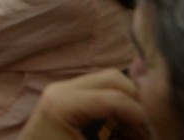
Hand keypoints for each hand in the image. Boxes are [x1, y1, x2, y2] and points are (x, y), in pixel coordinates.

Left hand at [19, 69, 147, 139]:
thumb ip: (122, 139)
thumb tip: (149, 131)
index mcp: (62, 103)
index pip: (114, 98)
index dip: (140, 116)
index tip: (151, 136)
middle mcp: (60, 89)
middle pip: (113, 79)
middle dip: (135, 103)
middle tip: (144, 130)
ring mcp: (61, 89)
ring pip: (108, 81)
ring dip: (126, 103)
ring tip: (132, 131)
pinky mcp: (64, 95)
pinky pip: (98, 91)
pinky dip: (114, 106)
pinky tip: (118, 128)